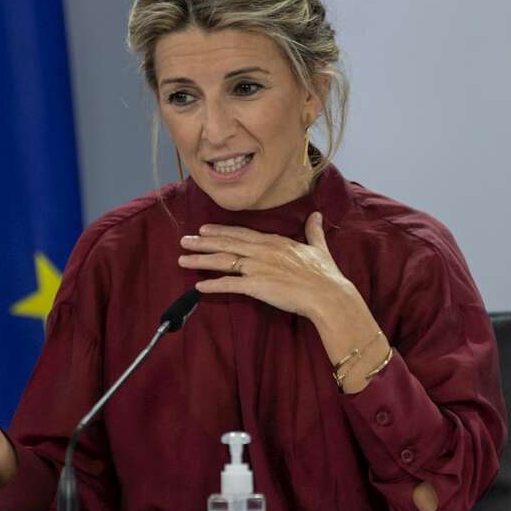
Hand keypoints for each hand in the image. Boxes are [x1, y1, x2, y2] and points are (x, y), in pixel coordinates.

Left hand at [178, 211, 358, 321]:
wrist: (327, 295)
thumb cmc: (325, 274)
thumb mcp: (318, 247)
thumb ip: (313, 231)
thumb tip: (316, 215)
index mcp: (274, 242)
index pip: (241, 233)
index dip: (221, 231)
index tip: (204, 229)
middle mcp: (262, 251)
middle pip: (226, 244)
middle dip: (203, 243)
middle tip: (184, 240)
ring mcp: (257, 268)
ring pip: (223, 261)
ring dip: (201, 260)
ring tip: (183, 259)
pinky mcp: (256, 286)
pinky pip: (230, 285)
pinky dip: (213, 285)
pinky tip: (199, 287)